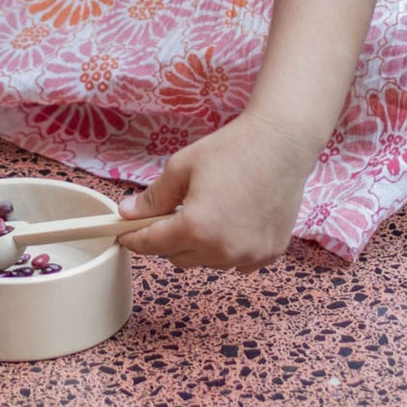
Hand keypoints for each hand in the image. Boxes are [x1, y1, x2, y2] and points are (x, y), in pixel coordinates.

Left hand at [115, 111, 314, 271]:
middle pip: (179, 258)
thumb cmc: (231, 149)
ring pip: (208, 262)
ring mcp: (249, 256)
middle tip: (173, 212)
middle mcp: (223, 251)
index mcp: (196, 228)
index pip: (153, 245)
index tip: (125, 234)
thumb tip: (128, 213)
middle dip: (169, 238)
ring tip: (208, 210)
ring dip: (200, 245)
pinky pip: (237, 262)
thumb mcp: (182, 167)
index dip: (135, 238)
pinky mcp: (270, 254)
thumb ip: (154, 197)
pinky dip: (228, 248)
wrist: (282, 144)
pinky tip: (233, 220)